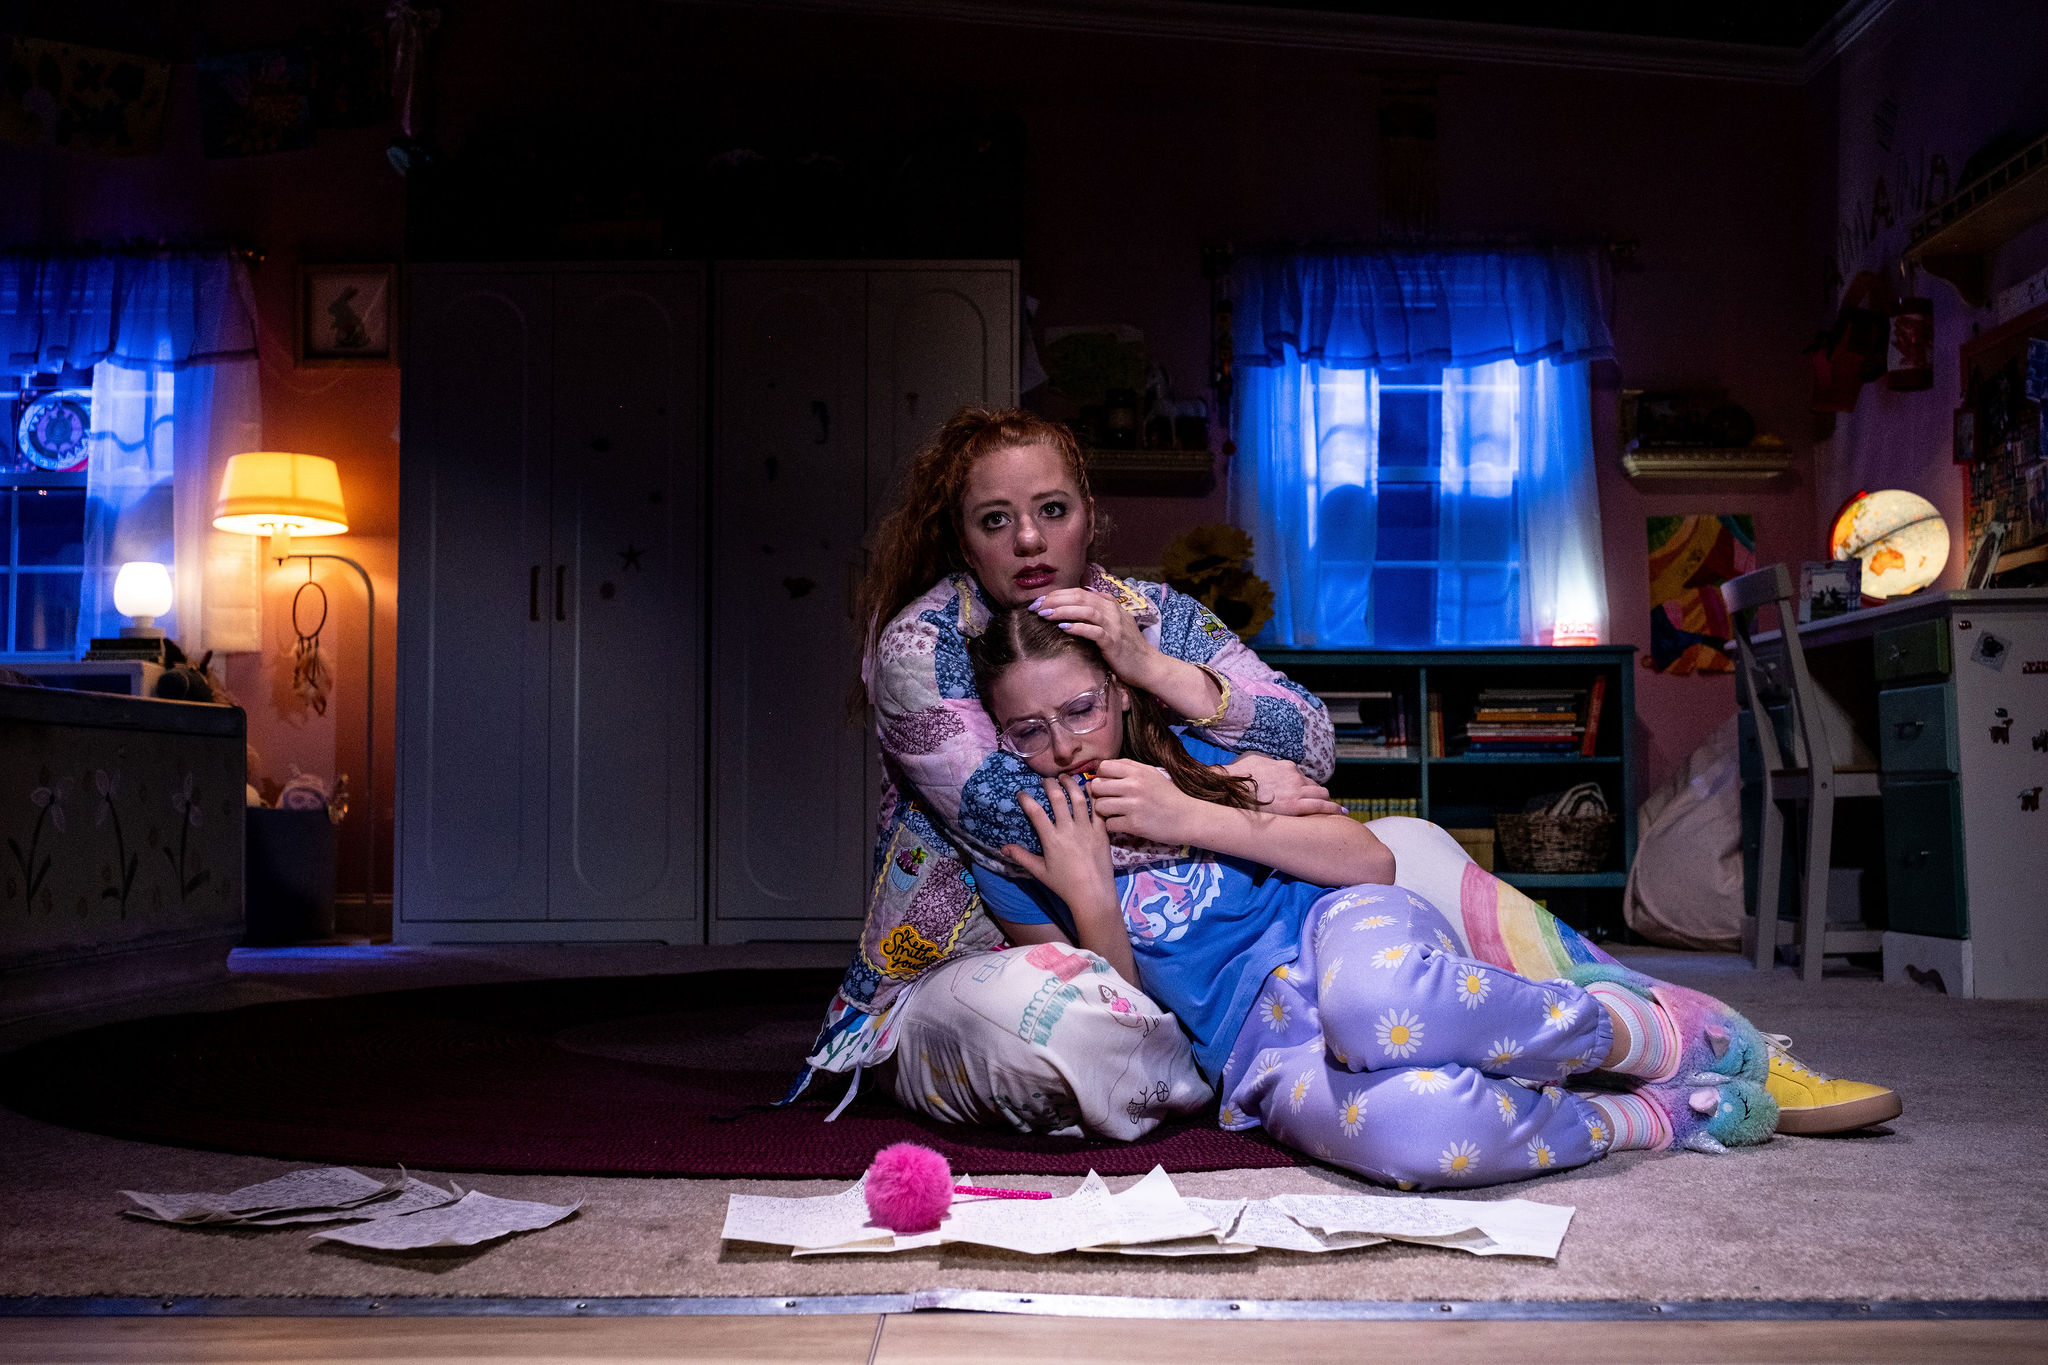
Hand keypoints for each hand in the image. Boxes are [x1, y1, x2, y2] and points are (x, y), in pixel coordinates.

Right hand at [1004, 775, 1113, 909]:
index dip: (1026, 798)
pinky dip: (1093, 795)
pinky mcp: (1101, 831)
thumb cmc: (1064, 885)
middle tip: (1046, 781)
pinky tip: (1089, 787)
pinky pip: (1097, 808)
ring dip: (1070, 784)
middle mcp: (1068, 829)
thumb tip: (1003, 848)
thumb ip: (1022, 857)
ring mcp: (1086, 829)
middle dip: (1049, 785)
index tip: (1021, 793)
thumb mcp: (1040, 872)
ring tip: (1065, 778)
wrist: (1093, 894)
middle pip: (1057, 798)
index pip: (1035, 811)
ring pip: (1078, 798)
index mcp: (1051, 839)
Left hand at [1028, 588, 1161, 688]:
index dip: (1057, 595)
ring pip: (1086, 611)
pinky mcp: (1114, 642)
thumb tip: (1082, 597)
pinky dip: (1078, 627)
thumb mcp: (1115, 623)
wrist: (1148, 666)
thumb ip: (1100, 609)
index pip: (1079, 593)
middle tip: (1035, 606)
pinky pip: (1094, 631)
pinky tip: (1063, 628)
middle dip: (1055, 600)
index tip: (1039, 601)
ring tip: (1044, 614)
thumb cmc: (1128, 647)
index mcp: (1110, 604)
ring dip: (1063, 610)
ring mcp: (1114, 626)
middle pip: (1079, 598)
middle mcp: (1112, 611)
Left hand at [1086, 758, 1203, 845]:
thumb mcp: (1151, 774)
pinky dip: (1113, 826)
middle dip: (1099, 795)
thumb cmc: (1168, 796)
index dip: (1102, 776)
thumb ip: (1129, 767)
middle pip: (1097, 786)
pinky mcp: (1134, 824)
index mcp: (1138, 771)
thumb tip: (1104, 767)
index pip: (1104, 767)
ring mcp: (1133, 806)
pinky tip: (1122, 823)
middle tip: (1109, 800)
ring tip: (1115, 813)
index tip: (1108, 785)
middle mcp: (1134, 786)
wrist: (1188, 818)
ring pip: (1099, 806)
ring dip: (1104, 812)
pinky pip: (1109, 824)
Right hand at [1225, 753, 1342, 816]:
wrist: (1231, 789)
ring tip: (1331, 810)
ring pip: (1322, 794)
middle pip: (1314, 785)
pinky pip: (1321, 807)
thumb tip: (1265, 763)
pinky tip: (1340, 814)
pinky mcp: (1295, 806)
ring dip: (1325, 801)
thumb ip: (1265, 762)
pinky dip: (1332, 809)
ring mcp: (1296, 790)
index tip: (1304, 792)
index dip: (1304, 785)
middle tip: (1319, 803)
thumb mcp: (1252, 759)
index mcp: (1286, 766)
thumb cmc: (1237, 776)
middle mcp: (1294, 776)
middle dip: (1317, 794)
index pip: (1302, 776)